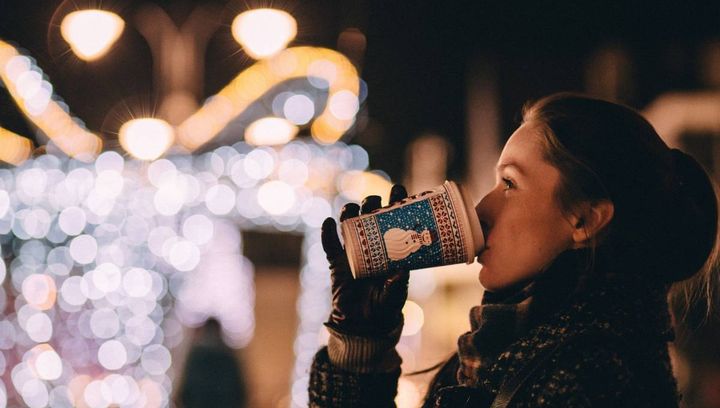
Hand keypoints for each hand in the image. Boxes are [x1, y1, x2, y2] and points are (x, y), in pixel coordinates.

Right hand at [321, 184, 409, 335]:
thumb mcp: (395, 295)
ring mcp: (353, 253)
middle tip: (375, 201)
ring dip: (350, 213)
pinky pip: (330, 246)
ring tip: (352, 209)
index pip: (394, 221)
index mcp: (390, 249)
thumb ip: (397, 283)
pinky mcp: (337, 264)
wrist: (363, 325)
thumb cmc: (385, 307)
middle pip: (370, 217)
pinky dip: (327, 234)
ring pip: (349, 226)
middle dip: (371, 204)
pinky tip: (329, 223)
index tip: (398, 189)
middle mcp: (371, 246)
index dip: (395, 203)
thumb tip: (400, 269)